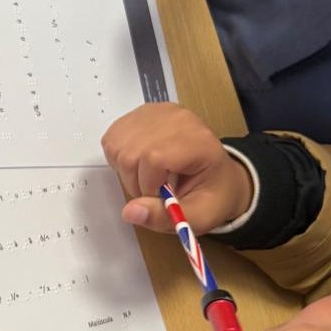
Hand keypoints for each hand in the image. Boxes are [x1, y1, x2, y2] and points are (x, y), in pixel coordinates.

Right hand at [101, 102, 252, 232]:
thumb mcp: (197, 217)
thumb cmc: (211, 195)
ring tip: (146, 176)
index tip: (161, 196)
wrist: (218, 175)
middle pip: (131, 154)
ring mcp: (157, 113)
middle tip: (154, 190)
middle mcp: (177, 120)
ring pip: (117, 145)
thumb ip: (163, 217)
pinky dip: (118, 157)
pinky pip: (112, 138)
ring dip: (125, 170)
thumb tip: (129, 212)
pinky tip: (138, 162)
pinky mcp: (141, 114)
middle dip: (135, 181)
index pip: (154, 158)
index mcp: (198, 142)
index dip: (149, 184)